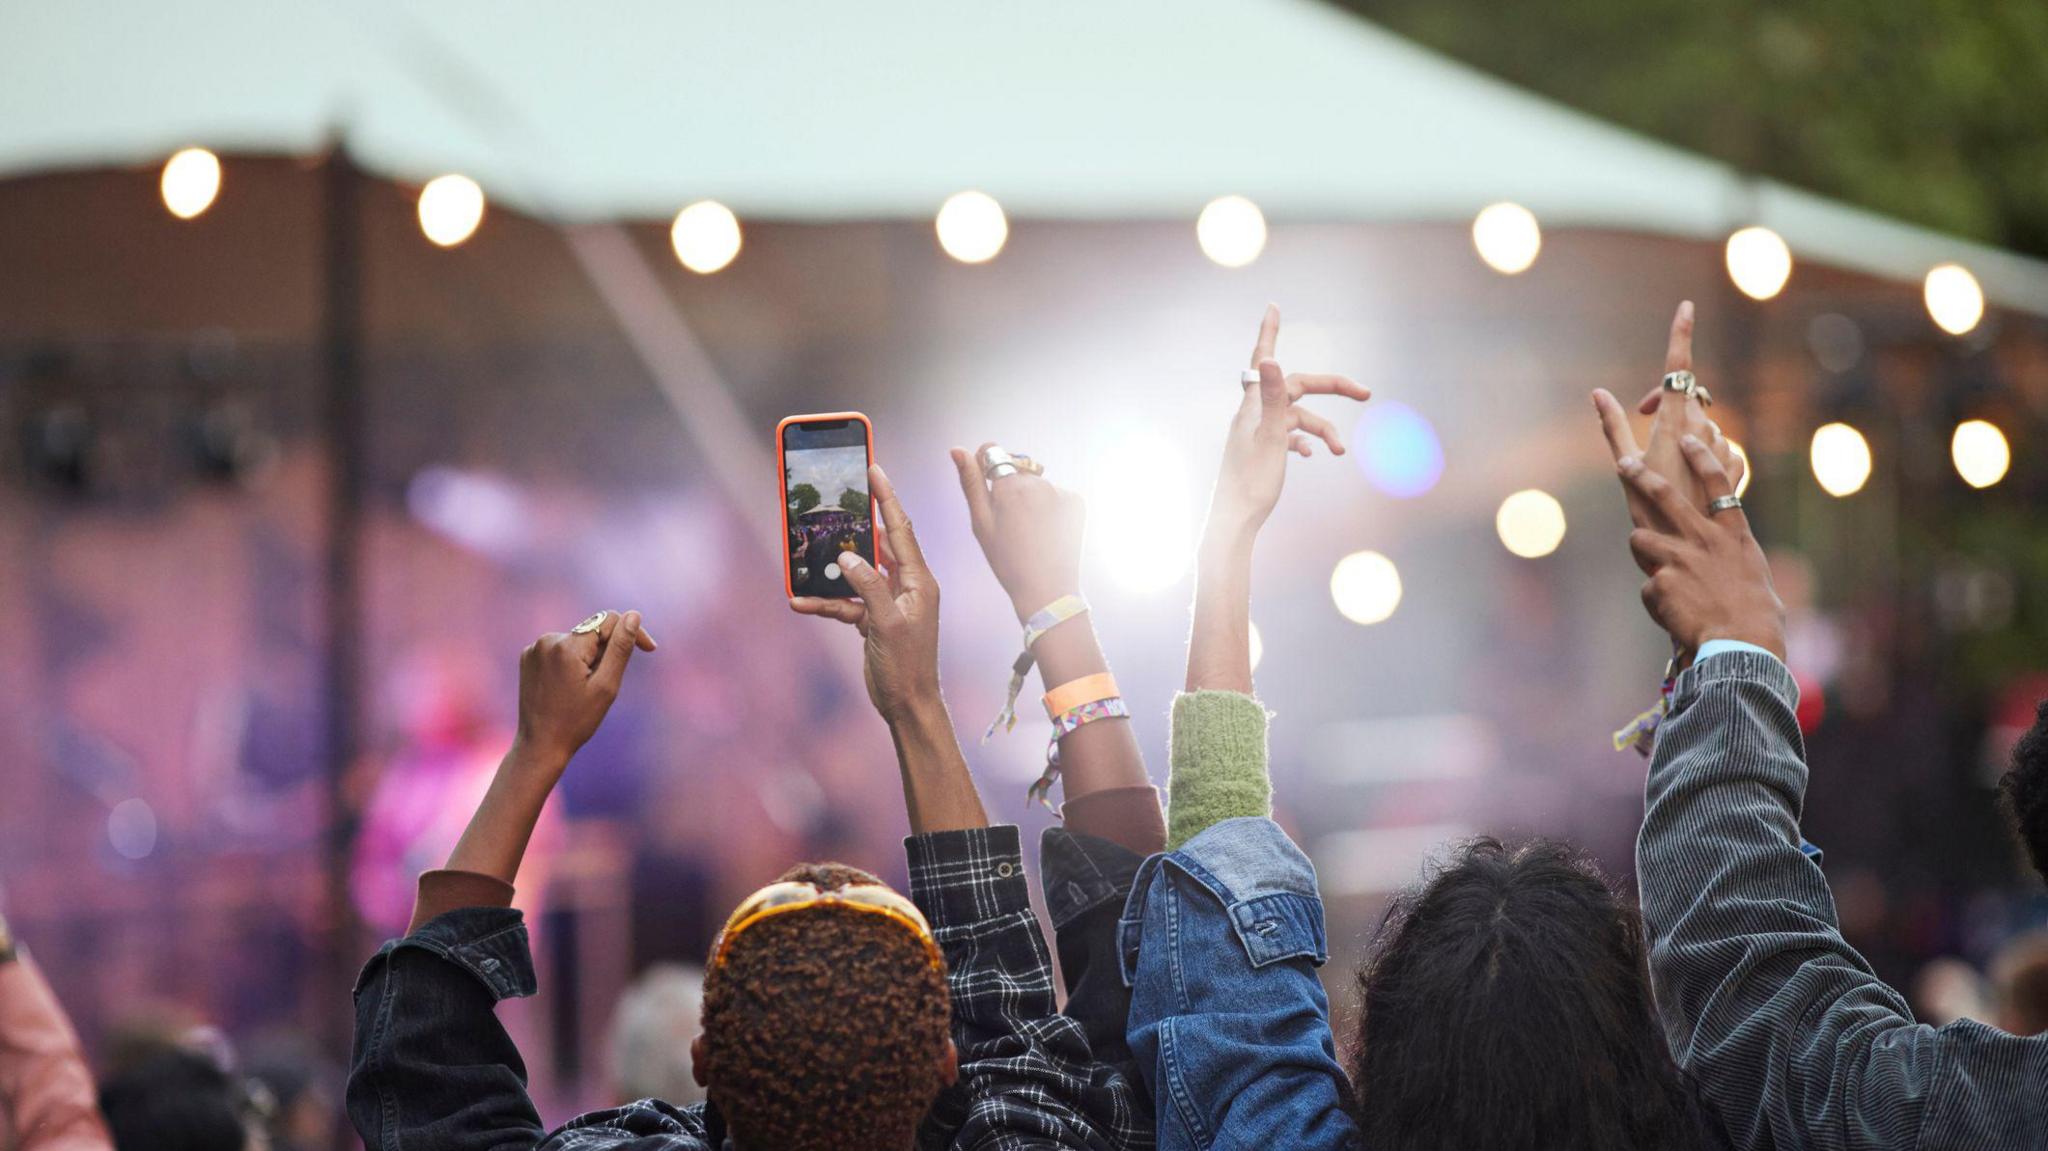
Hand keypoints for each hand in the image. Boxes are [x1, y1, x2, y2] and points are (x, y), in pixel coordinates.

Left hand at [515, 610, 653, 765]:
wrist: (540, 745)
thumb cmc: (577, 721)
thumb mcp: (607, 685)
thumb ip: (620, 647)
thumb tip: (633, 616)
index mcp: (567, 646)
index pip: (609, 620)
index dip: (632, 632)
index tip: (649, 650)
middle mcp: (547, 640)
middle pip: (592, 630)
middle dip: (606, 650)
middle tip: (606, 683)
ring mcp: (534, 648)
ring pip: (577, 640)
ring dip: (588, 657)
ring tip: (583, 688)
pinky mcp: (528, 657)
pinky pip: (560, 648)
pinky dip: (571, 661)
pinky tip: (568, 687)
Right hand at [791, 464, 942, 723]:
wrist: (907, 704)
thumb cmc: (907, 666)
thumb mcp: (887, 624)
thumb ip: (869, 587)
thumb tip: (848, 558)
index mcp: (919, 581)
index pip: (900, 529)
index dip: (887, 498)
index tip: (874, 469)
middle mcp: (906, 586)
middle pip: (876, 545)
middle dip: (854, 527)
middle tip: (834, 501)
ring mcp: (889, 602)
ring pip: (855, 575)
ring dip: (830, 573)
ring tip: (805, 558)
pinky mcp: (873, 619)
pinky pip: (846, 603)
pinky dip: (826, 602)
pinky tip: (801, 602)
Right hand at [951, 445, 1085, 620]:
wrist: (1047, 590)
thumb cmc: (1008, 560)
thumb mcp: (981, 523)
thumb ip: (970, 482)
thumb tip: (956, 449)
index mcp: (1010, 485)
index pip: (994, 452)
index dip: (986, 465)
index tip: (988, 484)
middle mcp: (1038, 482)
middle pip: (1017, 470)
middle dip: (1011, 487)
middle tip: (1011, 523)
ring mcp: (1061, 491)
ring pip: (1037, 483)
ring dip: (1032, 498)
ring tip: (1031, 531)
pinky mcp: (1077, 501)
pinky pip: (1057, 494)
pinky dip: (1051, 507)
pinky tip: (1047, 532)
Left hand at [1206, 304, 1370, 544]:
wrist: (1235, 522)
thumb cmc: (1250, 483)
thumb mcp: (1268, 437)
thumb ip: (1272, 398)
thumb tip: (1268, 359)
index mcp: (1253, 406)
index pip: (1262, 359)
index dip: (1269, 332)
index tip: (1273, 306)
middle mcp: (1253, 415)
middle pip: (1297, 389)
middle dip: (1331, 389)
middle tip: (1365, 392)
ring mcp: (1258, 433)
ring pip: (1298, 418)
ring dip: (1323, 430)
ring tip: (1341, 450)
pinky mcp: (1263, 452)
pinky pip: (1290, 436)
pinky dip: (1305, 441)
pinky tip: (1312, 455)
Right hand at [1592, 301, 1745, 527]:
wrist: (1689, 548)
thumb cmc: (1649, 509)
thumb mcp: (1624, 466)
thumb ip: (1613, 426)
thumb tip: (1597, 393)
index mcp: (1674, 423)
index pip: (1679, 368)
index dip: (1682, 335)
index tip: (1686, 308)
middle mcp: (1704, 429)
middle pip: (1688, 398)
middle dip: (1668, 403)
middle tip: (1644, 418)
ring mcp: (1724, 447)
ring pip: (1704, 425)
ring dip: (1687, 434)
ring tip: (1669, 466)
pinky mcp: (1737, 467)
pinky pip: (1721, 447)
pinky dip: (1707, 454)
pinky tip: (1693, 477)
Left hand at [1617, 436, 1786, 660]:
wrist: (1742, 643)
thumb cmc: (1755, 614)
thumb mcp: (1751, 573)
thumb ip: (1730, 555)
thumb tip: (1721, 555)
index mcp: (1732, 534)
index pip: (1718, 484)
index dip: (1702, 458)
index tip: (1688, 438)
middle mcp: (1704, 539)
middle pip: (1665, 495)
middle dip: (1641, 475)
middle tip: (1625, 462)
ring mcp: (1679, 557)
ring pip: (1640, 539)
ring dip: (1644, 552)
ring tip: (1662, 576)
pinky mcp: (1659, 581)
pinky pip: (1648, 585)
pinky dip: (1658, 600)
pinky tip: (1674, 613)